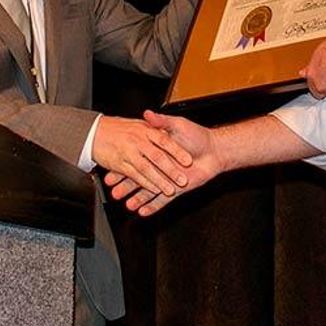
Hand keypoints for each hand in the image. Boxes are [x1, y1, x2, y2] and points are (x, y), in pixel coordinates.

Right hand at [104, 110, 223, 215]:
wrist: (216, 150)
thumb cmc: (198, 136)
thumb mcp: (178, 124)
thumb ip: (162, 121)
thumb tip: (147, 114)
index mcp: (156, 150)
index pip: (136, 159)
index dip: (123, 167)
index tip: (110, 172)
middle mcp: (160, 165)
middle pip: (140, 177)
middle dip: (126, 186)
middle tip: (114, 192)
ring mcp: (167, 177)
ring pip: (149, 190)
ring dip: (138, 198)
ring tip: (126, 204)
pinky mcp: (176, 188)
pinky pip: (163, 200)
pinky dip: (153, 206)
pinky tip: (142, 212)